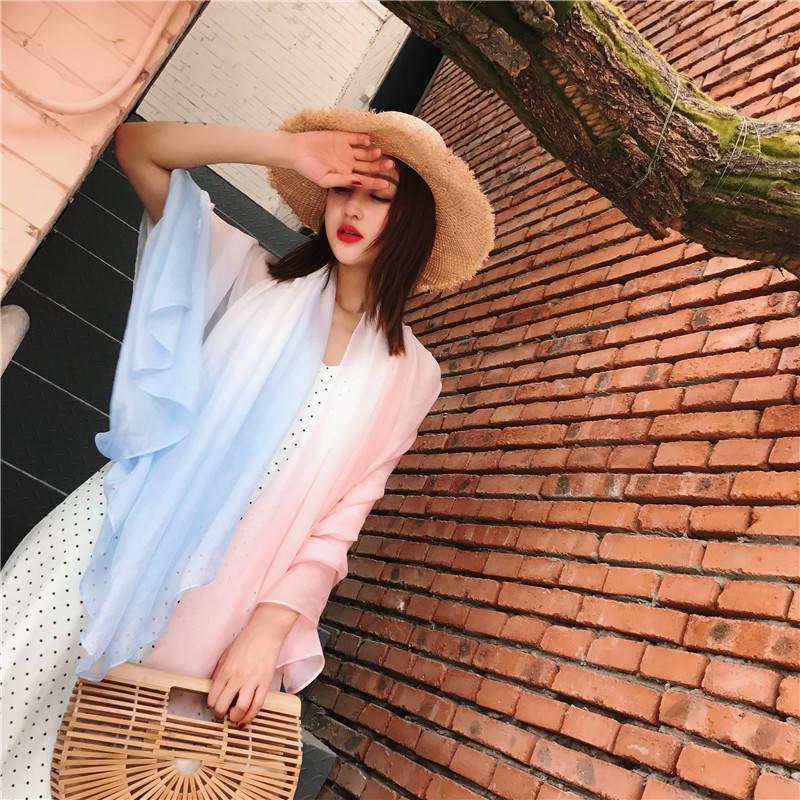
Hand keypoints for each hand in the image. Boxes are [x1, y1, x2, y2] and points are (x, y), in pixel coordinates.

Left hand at [207, 604, 297, 726]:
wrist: (266, 631)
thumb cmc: (246, 640)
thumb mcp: (226, 654)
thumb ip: (219, 672)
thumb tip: (214, 688)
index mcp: (226, 670)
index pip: (213, 697)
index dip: (212, 704)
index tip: (215, 704)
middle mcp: (237, 677)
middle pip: (223, 705)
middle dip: (221, 713)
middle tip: (223, 712)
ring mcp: (252, 680)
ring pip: (241, 708)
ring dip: (235, 717)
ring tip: (234, 717)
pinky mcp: (265, 682)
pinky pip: (258, 704)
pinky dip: (251, 715)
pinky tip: (247, 718)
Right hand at [289, 130, 394, 189]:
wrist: (295, 150)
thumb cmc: (307, 168)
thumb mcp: (325, 179)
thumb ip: (343, 181)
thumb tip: (359, 182)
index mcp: (345, 175)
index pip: (364, 180)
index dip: (375, 182)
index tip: (386, 183)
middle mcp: (349, 163)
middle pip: (369, 165)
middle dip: (379, 166)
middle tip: (389, 164)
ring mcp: (347, 150)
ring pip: (365, 152)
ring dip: (373, 152)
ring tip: (378, 152)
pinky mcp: (342, 137)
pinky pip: (356, 137)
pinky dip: (363, 139)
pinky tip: (368, 141)